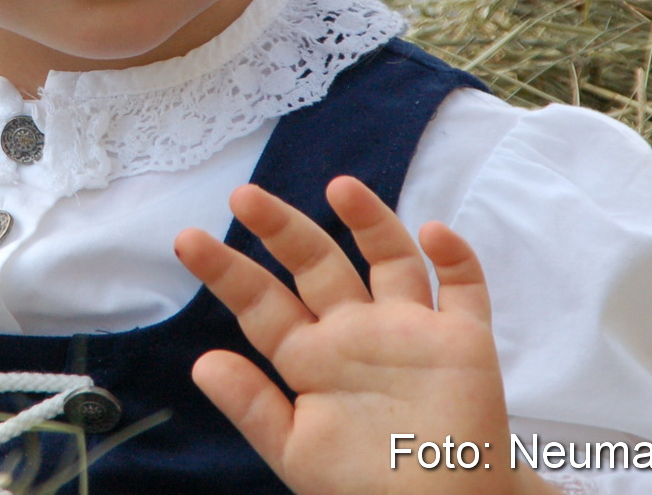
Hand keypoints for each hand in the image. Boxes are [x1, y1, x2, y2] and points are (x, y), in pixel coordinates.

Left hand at [174, 177, 555, 494]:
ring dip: (370, 221)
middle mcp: (356, 332)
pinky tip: (433, 233)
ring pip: (389, 259)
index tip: (187, 240)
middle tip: (243, 195)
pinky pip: (463, 289)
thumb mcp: (296, 452)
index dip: (226, 271)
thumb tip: (202, 363)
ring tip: (340, 187)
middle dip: (281, 229)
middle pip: (316, 265)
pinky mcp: (462, 341)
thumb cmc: (364, 487)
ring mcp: (408, 331)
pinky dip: (455, 258)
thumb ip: (253, 407)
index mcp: (311, 358)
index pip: (262, 304)